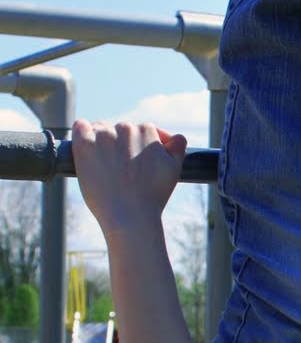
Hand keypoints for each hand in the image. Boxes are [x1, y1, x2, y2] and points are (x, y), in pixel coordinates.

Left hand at [72, 120, 187, 236]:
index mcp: (147, 131)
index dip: (139, 145)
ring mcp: (104, 136)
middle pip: (119, 128)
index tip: (136, 161)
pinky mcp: (85, 145)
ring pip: (99, 128)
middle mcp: (126, 129)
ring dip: (100, 140)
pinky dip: (82, 132)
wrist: (130, 216)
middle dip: (120, 144)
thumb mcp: (174, 169)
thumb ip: (177, 147)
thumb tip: (176, 137)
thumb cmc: (152, 197)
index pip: (141, 129)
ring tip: (102, 163)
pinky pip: (80, 126)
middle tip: (119, 167)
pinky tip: (86, 149)